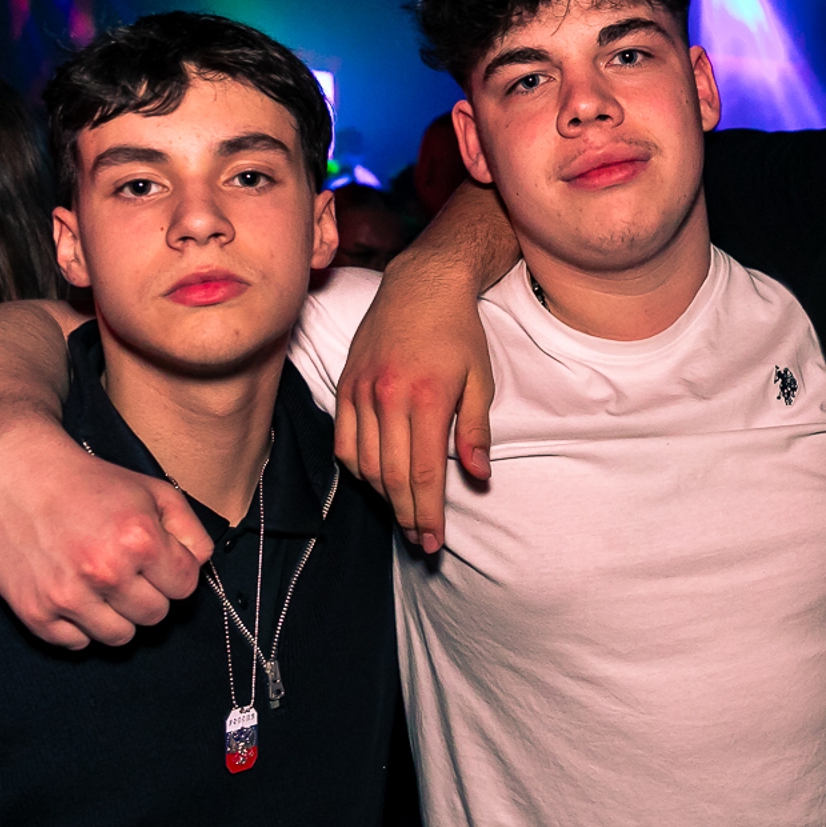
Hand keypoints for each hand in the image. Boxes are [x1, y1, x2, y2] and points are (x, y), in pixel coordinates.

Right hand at [0, 416, 212, 649]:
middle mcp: (104, 571)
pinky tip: (74, 592)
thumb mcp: (153, 490)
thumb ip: (190, 531)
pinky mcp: (35, 612)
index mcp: (139, 539)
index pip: (185, 587)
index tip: (155, 560)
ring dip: (116, 614)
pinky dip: (79, 625)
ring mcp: (67, 596)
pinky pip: (77, 643)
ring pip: (119, 637)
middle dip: (147, 593)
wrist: (15, 474)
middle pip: (155, 615)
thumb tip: (199, 567)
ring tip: (100, 582)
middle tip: (125, 568)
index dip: (174, 572)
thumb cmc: (88, 482)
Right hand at [333, 261, 494, 551]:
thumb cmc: (458, 332)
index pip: (424, 473)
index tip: (433, 541)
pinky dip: (359, 469)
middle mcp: (386, 397)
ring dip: (383, 497)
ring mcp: (361, 392)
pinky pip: (345, 442)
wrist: (421, 285)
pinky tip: (377, 480)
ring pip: (365, 464)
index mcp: (425, 398)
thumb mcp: (480, 379)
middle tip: (420, 542)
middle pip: (393, 476)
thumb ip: (476, 430)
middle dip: (407, 515)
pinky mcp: (345, 386)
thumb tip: (477, 475)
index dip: (428, 513)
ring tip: (403, 514)